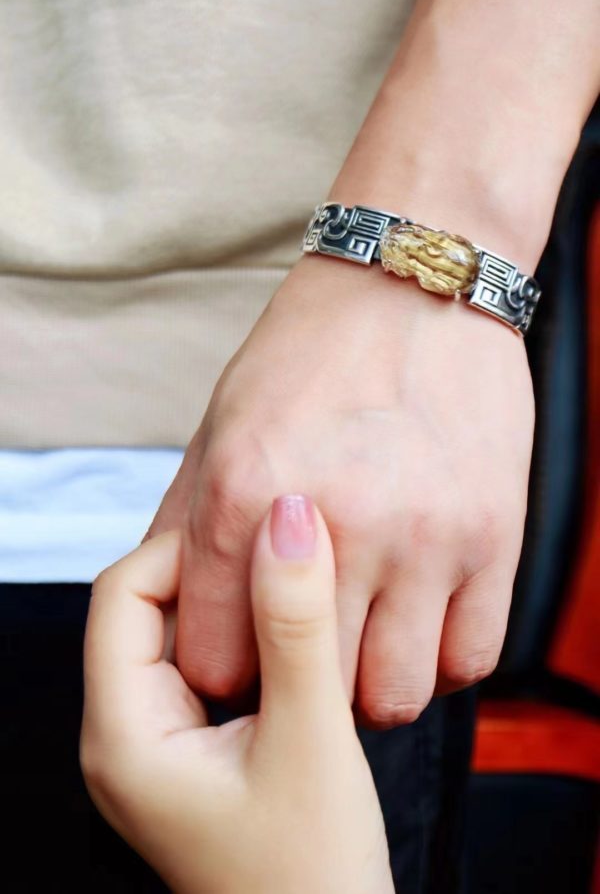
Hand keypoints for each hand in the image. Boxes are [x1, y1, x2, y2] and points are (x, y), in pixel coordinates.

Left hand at [81, 496, 393, 893]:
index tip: (256, 528)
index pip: (123, 593)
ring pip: (177, 633)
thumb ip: (297, 625)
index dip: (186, 547)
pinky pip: (202, 664)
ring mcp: (155, 743)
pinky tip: (291, 631)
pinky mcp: (190, 747)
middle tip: (279, 545)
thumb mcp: (311, 738)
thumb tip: (290, 518)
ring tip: (291, 581)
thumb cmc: (314, 874)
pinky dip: (243, 637)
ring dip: (232, 602)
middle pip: (143, 607)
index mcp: (122, 735)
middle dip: (210, 569)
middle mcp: (124, 735)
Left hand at [147, 254, 534, 725]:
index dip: (224, 669)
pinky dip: (438, 662)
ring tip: (365, 642)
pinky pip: (469, 661)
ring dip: (370, 687)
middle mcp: (332, 524)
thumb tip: (165, 608)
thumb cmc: (306, 355)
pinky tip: (419, 626)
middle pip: (301, 691)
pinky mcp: (494, 535)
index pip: (212, 662)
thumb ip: (185, 526)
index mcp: (241, 495)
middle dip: (293, 687)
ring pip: (391, 697)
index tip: (242, 653)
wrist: (412, 281)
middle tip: (303, 654)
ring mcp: (422, 535)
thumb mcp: (220, 426)